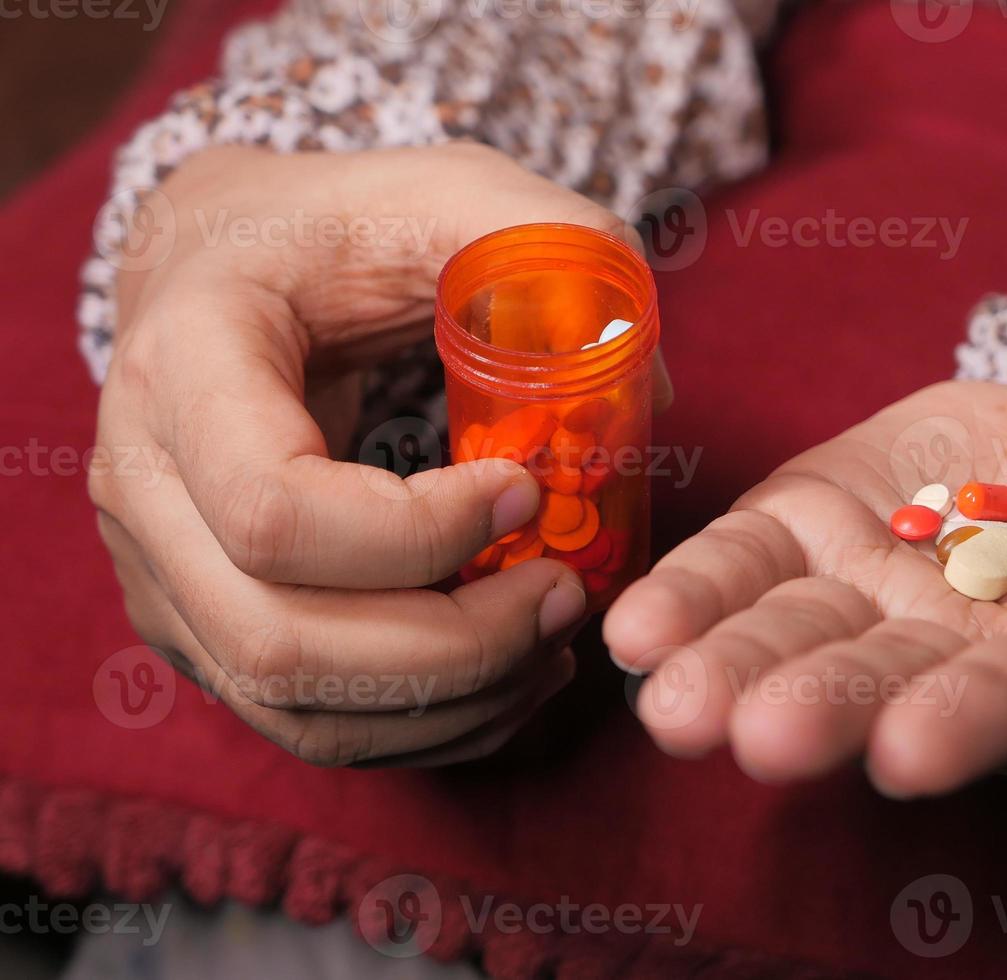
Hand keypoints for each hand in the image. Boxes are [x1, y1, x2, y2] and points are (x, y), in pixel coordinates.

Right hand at [90, 143, 659, 766]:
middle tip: (565, 594)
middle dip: (456, 647)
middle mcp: (140, 485)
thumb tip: (643, 393)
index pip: (274, 511)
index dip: (421, 534)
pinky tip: (507, 672)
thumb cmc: (343, 227)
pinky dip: (423, 723)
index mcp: (182, 364)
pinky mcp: (200, 623)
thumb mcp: (448, 192)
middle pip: (280, 641)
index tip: (526, 487)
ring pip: (293, 705)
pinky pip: (306, 722)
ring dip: (449, 700)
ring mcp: (160, 570)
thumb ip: (555, 251)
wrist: (224, 263)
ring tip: (552, 639)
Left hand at [605, 379, 1006, 793]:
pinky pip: (744, 563)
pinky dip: (693, 591)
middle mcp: (951, 658)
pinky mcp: (810, 523)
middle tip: (759, 737)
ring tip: (669, 694)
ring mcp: (869, 594)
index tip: (919, 750)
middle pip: (880, 687)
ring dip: (730, 665)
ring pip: (792, 636)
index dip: (971, 723)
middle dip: (820, 709)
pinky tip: (638, 623)